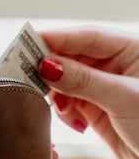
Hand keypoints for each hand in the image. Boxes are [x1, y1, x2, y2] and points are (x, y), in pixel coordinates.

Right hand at [39, 28, 138, 158]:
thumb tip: (48, 67)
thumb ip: (84, 81)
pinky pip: (67, 102)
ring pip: (65, 81)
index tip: (29, 43)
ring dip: (58, 94)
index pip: (87, 37)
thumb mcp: (123, 98)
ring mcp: (101, 88)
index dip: (57, 38)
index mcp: (130, 51)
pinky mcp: (93, 108)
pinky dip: (64, 111)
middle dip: (51, 69)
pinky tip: (75, 121)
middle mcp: (113, 67)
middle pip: (71, 58)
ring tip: (62, 107)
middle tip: (29, 75)